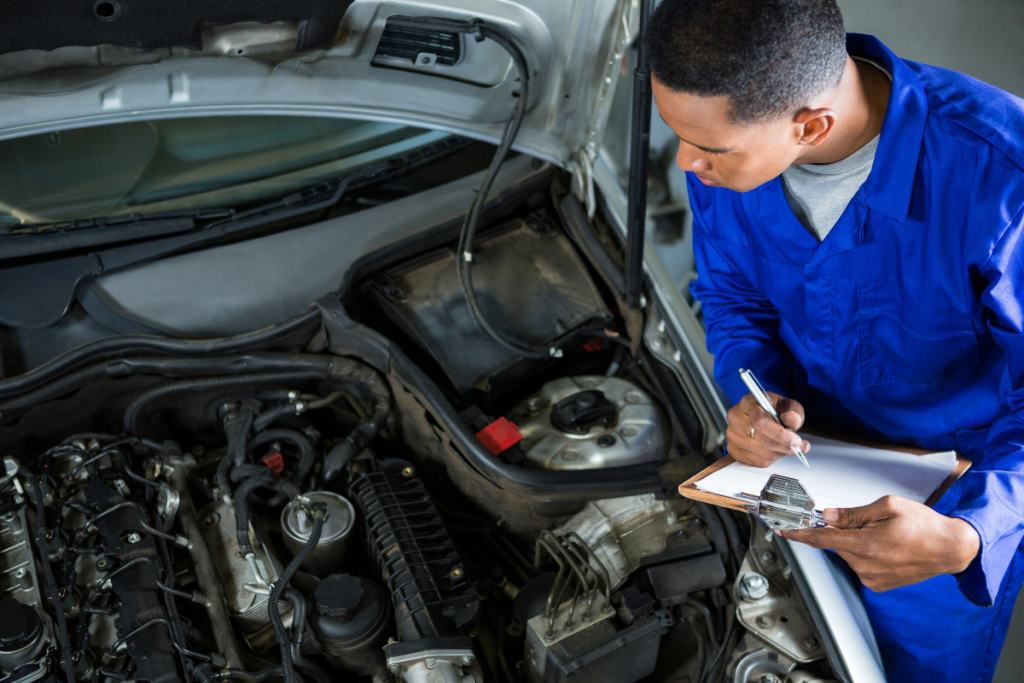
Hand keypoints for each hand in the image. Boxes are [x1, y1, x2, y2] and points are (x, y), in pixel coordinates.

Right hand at [726, 392, 810, 466]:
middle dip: (784, 446)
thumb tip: (792, 420)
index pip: (761, 421)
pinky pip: (757, 462)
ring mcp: (732, 435)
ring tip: (784, 445)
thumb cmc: (773, 410)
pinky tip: (774, 449)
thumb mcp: (786, 405)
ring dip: (779, 453)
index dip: (780, 434)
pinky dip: (771, 459)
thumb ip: (793, 410)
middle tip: (799, 447)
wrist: (761, 418)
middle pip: (762, 439)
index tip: (796, 441)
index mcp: (748, 403)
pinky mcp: (733, 450)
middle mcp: (735, 418)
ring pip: (762, 453)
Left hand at [780, 496, 980, 591]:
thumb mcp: (888, 507)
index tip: (782, 529)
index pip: (820, 538)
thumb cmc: (924, 525)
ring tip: (884, 536)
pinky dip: (865, 554)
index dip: (799, 533)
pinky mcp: (878, 585)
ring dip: (856, 542)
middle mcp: (865, 565)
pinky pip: (860, 564)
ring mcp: (871, 578)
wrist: (950, 549)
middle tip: (866, 522)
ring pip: (848, 554)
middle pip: (836, 543)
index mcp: (865, 544)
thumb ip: (853, 514)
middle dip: (842, 530)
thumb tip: (828, 516)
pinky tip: (886, 548)